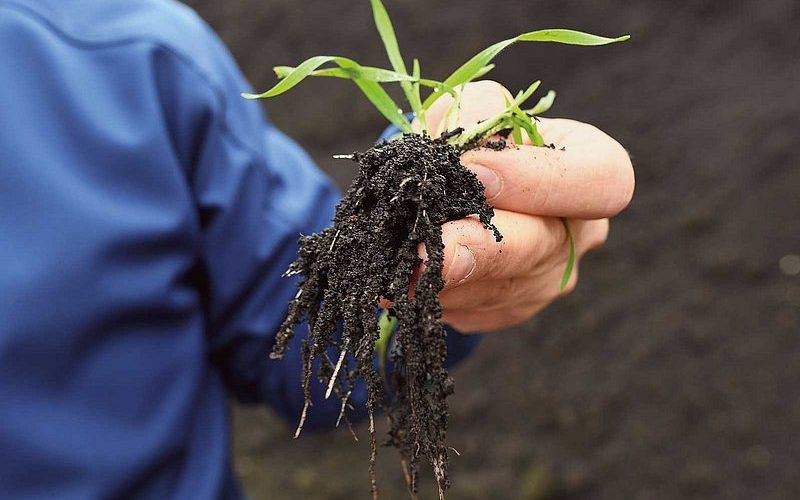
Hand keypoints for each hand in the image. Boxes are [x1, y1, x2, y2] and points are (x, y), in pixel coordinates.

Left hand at [417, 81, 633, 332]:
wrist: (461, 186)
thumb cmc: (479, 140)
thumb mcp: (480, 108)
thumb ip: (476, 114)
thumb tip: (458, 148)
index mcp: (592, 167)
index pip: (601, 180)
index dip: (540, 179)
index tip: (474, 169)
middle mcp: (580, 230)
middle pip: (543, 246)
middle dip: (483, 249)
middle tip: (432, 251)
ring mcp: (548, 277)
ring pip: (501, 288)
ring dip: (446, 281)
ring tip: (400, 269)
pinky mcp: (510, 308)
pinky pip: (474, 309)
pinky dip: (436, 295)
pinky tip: (405, 282)